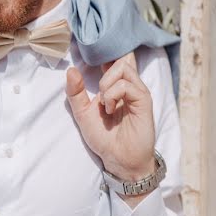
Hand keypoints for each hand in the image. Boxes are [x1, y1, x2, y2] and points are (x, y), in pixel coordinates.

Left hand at [65, 52, 155, 183]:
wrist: (117, 159)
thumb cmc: (103, 137)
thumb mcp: (82, 113)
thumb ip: (75, 92)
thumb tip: (71, 70)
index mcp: (115, 86)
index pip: (114, 60)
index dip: (104, 56)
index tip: (93, 63)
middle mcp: (129, 87)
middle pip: (119, 60)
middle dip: (103, 74)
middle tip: (99, 95)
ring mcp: (138, 93)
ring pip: (123, 68)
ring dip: (107, 84)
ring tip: (104, 104)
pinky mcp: (144, 102)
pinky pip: (128, 86)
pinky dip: (113, 94)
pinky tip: (110, 109)